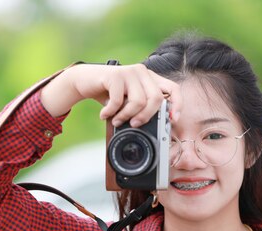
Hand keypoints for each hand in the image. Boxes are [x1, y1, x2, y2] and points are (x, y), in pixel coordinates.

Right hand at [41, 63, 181, 126]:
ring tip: (116, 120)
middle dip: (146, 117)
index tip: (172, 120)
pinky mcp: (115, 75)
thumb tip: (155, 127)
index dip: (177, 105)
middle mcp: (142, 72)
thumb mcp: (127, 100)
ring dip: (126, 116)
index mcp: (150, 78)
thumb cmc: (108, 93)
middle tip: (134, 125)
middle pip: (156, 99)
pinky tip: (104, 114)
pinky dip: (111, 112)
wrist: (84, 80)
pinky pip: (118, 100)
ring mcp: (129, 72)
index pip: (173, 88)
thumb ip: (141, 107)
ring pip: (138, 101)